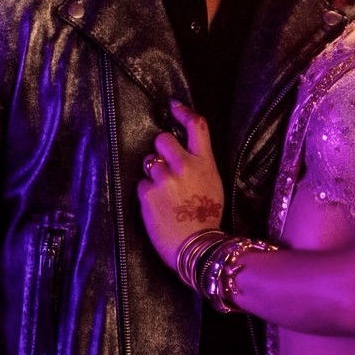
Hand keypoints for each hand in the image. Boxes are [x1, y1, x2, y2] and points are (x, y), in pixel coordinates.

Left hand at [138, 100, 224, 269]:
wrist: (196, 247)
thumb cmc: (207, 219)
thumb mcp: (213, 185)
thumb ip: (200, 165)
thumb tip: (184, 152)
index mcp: (205, 163)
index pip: (197, 126)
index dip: (183, 112)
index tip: (173, 106)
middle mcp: (184, 166)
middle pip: (162, 139)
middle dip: (160, 150)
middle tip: (165, 165)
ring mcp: (164, 179)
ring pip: (149, 163)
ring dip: (153, 175)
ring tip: (164, 194)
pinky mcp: (147, 193)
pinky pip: (141, 184)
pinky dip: (146, 193)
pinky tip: (157, 207)